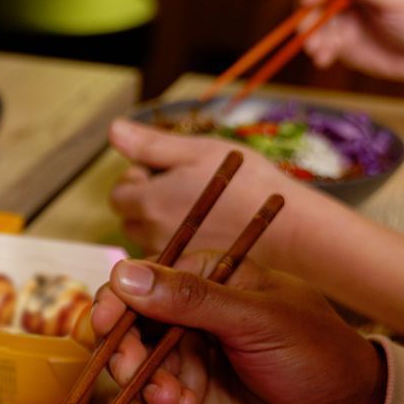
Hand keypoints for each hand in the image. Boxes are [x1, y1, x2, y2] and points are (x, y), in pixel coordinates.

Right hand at [89, 255, 385, 403]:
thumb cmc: (319, 356)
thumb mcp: (259, 319)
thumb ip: (192, 299)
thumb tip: (126, 275)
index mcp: (211, 280)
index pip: (147, 278)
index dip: (120, 297)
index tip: (106, 320)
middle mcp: (191, 318)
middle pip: (129, 322)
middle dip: (123, 346)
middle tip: (129, 367)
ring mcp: (188, 361)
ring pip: (134, 363)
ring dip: (141, 379)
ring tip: (169, 398)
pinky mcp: (186, 403)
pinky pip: (151, 398)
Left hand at [108, 119, 311, 262]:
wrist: (289, 229)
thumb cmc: (248, 183)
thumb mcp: (199, 151)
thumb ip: (151, 144)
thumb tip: (114, 129)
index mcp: (149, 202)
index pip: (119, 193)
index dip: (140, 178)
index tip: (170, 172)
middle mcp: (151, 235)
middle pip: (131, 217)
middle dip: (149, 200)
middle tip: (188, 188)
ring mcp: (169, 257)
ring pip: (151, 237)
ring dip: (165, 222)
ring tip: (205, 209)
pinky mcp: (187, 274)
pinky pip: (171, 255)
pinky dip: (182, 242)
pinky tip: (210, 231)